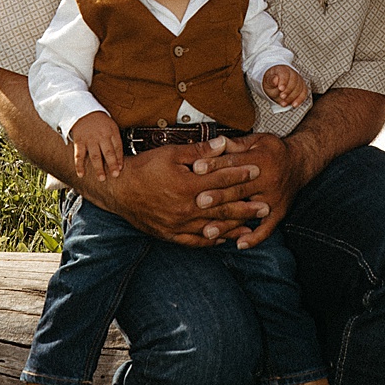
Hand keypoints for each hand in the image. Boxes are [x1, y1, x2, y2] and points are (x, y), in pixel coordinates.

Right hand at [69, 112, 123, 180]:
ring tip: (101, 178)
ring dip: (98, 168)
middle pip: (108, 152)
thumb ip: (115, 139)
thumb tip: (119, 157)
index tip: (120, 168)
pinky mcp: (79, 141)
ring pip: (95, 156)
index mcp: (111, 132)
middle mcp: (101, 136)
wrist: (83, 111)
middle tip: (115, 175)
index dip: (120, 159)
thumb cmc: (99, 120)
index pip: (118, 147)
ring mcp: (90, 139)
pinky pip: (79, 155)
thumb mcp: (111, 125)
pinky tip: (81, 174)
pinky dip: (79, 165)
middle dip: (112, 165)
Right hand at [78, 139, 265, 245]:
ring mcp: (178, 224)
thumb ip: (200, 151)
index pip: (221, 179)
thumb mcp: (171, 153)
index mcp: (187, 185)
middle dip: (246, 206)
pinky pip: (195, 241)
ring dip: (234, 227)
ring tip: (252, 225)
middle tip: (266, 206)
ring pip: (212, 228)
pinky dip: (211, 241)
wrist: (118, 190)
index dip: (241, 174)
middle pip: (222, 207)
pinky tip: (224, 240)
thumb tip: (224, 143)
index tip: (257, 171)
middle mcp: (185, 208)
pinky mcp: (170, 235)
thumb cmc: (144, 168)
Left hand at [190, 131, 306, 248]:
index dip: (215, 165)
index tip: (196, 168)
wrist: (300, 163)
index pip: (234, 163)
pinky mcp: (280, 212)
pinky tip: (239, 244)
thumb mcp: (256, 141)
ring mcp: (274, 199)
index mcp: (261, 160)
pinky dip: (255, 238)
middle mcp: (268, 181)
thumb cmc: (272, 151)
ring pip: (248, 213)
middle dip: (218, 196)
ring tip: (209, 231)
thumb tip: (214, 143)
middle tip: (198, 202)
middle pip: (239, 190)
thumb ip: (235, 144)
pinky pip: (268, 228)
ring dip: (229, 224)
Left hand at [262, 63, 310, 107]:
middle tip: (282, 97)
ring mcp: (298, 79)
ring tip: (284, 103)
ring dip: (292, 97)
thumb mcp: (267, 81)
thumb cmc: (271, 82)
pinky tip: (294, 105)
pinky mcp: (302, 86)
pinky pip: (304, 92)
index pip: (285, 73)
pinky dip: (300, 99)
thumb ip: (271, 80)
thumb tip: (275, 80)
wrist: (275, 84)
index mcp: (282, 69)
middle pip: (294, 81)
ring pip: (299, 87)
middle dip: (288, 90)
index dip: (283, 81)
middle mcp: (292, 72)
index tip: (280, 89)